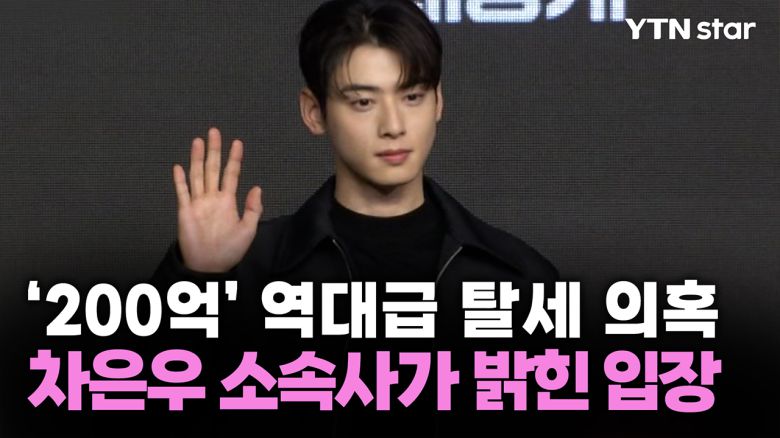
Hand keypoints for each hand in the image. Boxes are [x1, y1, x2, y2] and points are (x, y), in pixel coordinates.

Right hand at [173, 127, 262, 272]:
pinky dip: (180, 180)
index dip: (234, 159)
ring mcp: (197, 204)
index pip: (231, 174)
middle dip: (214, 151)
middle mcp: (212, 198)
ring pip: (197, 176)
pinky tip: (179, 167)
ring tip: (198, 141)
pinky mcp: (184, 212)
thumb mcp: (248, 230)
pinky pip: (182, 193)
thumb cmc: (230, 250)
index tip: (237, 143)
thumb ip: (253, 209)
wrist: (211, 267)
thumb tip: (257, 187)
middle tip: (214, 131)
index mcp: (228, 201)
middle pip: (213, 169)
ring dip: (197, 159)